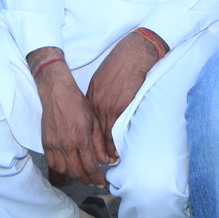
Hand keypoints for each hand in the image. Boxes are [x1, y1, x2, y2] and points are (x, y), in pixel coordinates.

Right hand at [36, 60, 109, 186]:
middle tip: (92, 181)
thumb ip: (100, 143)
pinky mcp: (46, 143)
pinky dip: (60, 169)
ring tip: (81, 174)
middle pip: (76, 172)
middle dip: (86, 180)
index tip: (101, 183)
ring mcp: (54, 144)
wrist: (57, 93)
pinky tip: (67, 166)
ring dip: (73, 175)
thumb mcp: (95, 122)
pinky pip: (52, 163)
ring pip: (63, 170)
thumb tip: (106, 160)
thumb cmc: (77, 104)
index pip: (91, 166)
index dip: (97, 178)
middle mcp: (67, 144)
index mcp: (82, 138)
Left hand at [85, 32, 160, 161]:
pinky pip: (116, 129)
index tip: (92, 149)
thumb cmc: (117, 66)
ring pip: (105, 134)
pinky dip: (117, 141)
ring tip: (111, 159)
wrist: (130, 57)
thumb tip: (97, 110)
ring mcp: (109, 107)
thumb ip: (97, 97)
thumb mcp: (100, 82)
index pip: (88, 125)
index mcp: (92, 98)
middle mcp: (97, 105)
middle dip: (97, 149)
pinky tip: (118, 149)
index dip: (90, 139)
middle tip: (101, 161)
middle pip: (94, 133)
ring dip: (108, 149)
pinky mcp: (121, 107)